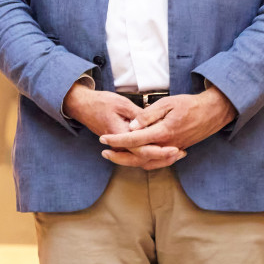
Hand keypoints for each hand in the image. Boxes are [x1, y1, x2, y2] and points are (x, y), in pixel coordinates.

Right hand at [62, 82, 183, 169]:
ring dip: (158, 160)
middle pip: (143, 159)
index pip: (142, 148)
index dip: (160, 150)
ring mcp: (118, 147)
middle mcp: (118, 145)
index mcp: (119, 133)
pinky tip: (163, 152)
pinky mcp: (119, 146)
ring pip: (140, 161)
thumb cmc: (101, 102)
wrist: (82, 106)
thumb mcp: (121, 103)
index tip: (175, 147)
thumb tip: (156, 124)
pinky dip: (150, 156)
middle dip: (163, 158)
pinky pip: (136, 156)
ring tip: (176, 154)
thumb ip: (139, 115)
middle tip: (180, 153)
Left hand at [98, 86, 236, 158]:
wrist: (213, 112)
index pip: (135, 139)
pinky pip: (159, 162)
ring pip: (149, 163)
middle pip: (139, 157)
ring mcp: (173, 150)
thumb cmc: (190, 104)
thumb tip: (132, 126)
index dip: (117, 139)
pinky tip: (136, 158)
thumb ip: (148, 115)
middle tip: (104, 152)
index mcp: (163, 132)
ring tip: (115, 156)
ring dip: (131, 161)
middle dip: (119, 156)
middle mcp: (168, 145)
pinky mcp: (177, 150)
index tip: (103, 139)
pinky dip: (146, 162)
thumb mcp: (167, 103)